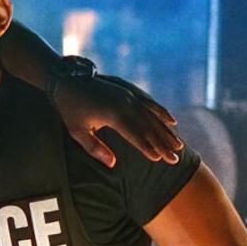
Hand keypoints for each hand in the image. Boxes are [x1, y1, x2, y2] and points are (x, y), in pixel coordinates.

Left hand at [52, 74, 182, 167]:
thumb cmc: (70, 109)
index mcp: (112, 114)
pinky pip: (149, 104)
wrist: (67, 80)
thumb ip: (95, 148)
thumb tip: (113, 164)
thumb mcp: (77, 131)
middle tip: (175, 159)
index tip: (160, 159)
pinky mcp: (128, 92)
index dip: (148, 147)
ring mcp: (128, 96)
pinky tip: (172, 121)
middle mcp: (125, 104)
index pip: (135, 135)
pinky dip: (161, 113)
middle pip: (148, 127)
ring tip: (178, 145)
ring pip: (152, 116)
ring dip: (166, 131)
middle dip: (163, 144)